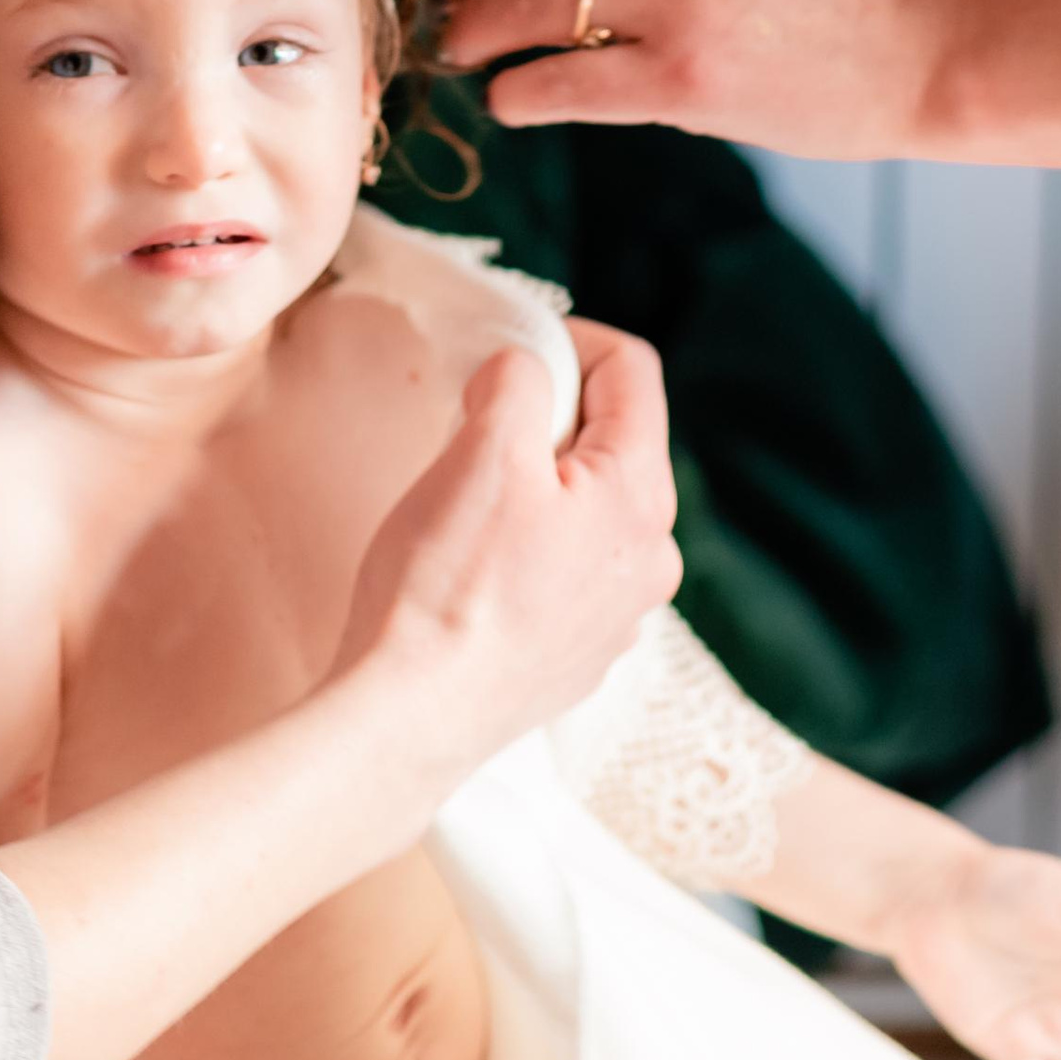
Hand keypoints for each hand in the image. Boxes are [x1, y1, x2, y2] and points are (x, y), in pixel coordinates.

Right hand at [337, 332, 681, 796]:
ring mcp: (618, 615)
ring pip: (592, 505)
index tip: (513, 352)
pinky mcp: (579, 655)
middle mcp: (650, 560)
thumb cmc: (447, 584)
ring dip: (541, 481)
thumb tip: (524, 373)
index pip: (633, 372)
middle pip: (616, 439)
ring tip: (473, 499)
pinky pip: (569, 566)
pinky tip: (477, 563)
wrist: (410, 719)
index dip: (573, 340)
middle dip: (552, 415)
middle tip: (480, 425)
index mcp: (641, 498)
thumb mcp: (484, 446)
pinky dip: (532, 541)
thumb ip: (519, 378)